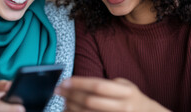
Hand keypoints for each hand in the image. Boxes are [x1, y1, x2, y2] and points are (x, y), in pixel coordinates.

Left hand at [55, 76, 169, 111]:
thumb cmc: (132, 98)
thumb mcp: (124, 86)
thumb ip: (105, 84)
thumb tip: (77, 84)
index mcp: (126, 92)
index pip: (98, 86)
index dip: (79, 83)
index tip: (64, 81)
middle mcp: (123, 107)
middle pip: (90, 101)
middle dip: (70, 95)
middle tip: (58, 90)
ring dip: (71, 107)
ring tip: (63, 100)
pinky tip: (70, 111)